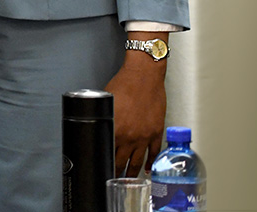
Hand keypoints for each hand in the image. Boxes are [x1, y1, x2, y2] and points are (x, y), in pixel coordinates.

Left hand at [106, 51, 166, 175]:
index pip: (108, 152)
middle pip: (122, 161)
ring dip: (132, 172)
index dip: (104, 162)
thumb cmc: (124, 84)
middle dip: (116, 172)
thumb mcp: (107, 102)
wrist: (144, 76)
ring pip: (138, 160)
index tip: (102, 168)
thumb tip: (100, 126)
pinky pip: (154, 152)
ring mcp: (145, 135)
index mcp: (115, 128)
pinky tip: (147, 169)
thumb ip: (105, 117)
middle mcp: (131, 135)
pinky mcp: (156, 132)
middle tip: (113, 179)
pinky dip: (150, 162)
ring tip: (128, 181)